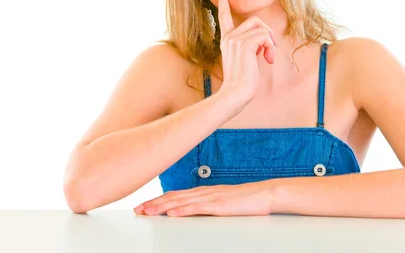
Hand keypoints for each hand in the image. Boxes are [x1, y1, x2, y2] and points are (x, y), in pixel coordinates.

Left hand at [133, 181, 274, 216]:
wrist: (266, 193)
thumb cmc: (247, 200)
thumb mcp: (224, 202)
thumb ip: (209, 204)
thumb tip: (195, 210)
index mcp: (204, 191)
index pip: (176, 195)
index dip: (158, 200)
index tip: (144, 205)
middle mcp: (204, 192)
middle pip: (173, 197)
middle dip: (153, 203)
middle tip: (137, 209)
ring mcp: (211, 197)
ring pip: (181, 202)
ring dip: (162, 207)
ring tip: (147, 212)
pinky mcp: (219, 205)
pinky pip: (197, 208)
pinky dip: (182, 210)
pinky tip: (171, 213)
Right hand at [215, 0, 276, 106]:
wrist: (235, 94)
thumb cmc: (242, 83)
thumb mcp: (244, 61)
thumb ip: (250, 47)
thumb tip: (263, 41)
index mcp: (226, 40)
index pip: (224, 16)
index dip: (223, 1)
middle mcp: (228, 37)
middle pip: (255, 20)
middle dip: (267, 33)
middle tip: (270, 51)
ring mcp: (235, 40)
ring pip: (262, 28)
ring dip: (270, 42)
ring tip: (268, 57)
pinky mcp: (244, 44)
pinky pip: (264, 36)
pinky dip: (270, 47)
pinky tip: (267, 60)